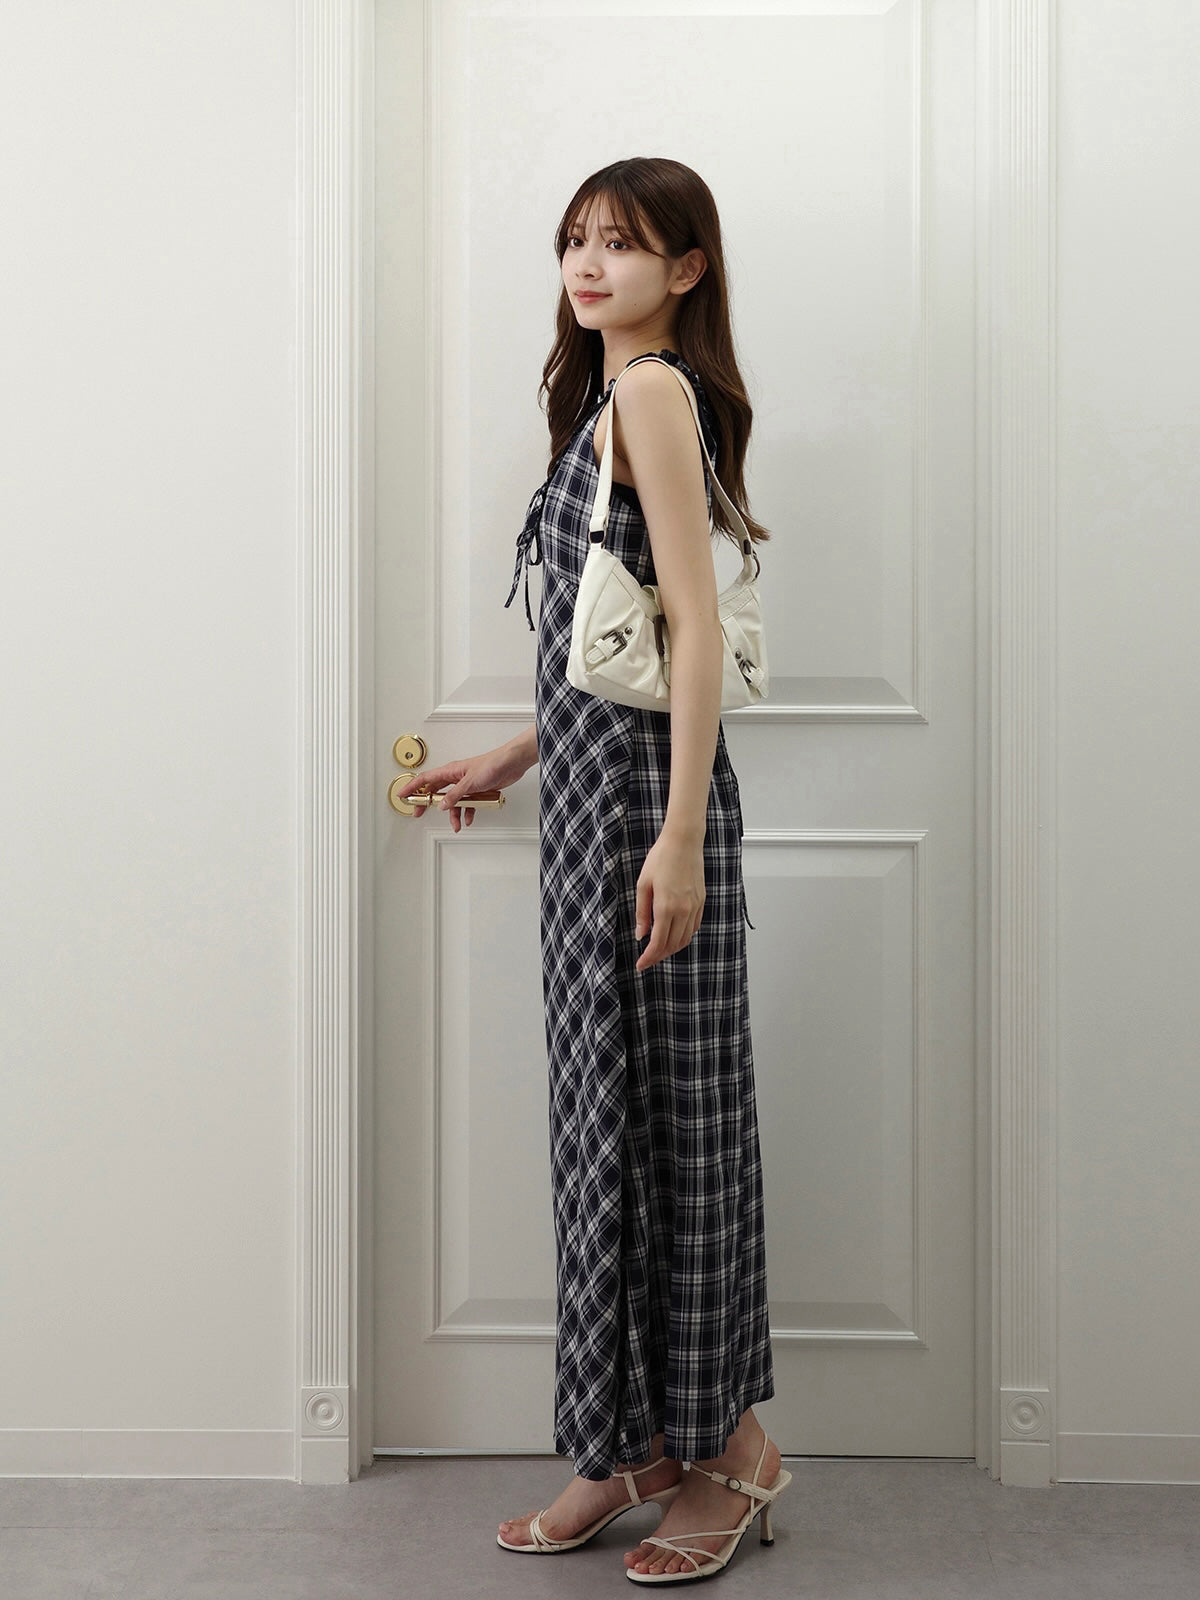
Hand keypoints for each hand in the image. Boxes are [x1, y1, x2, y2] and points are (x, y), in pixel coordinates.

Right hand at [394, 738, 533, 834]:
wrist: (511, 764)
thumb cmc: (492, 764)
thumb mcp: (469, 783)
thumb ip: (455, 795)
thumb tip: (441, 806)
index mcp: (450, 771)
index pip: (425, 779)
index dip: (411, 787)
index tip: (401, 795)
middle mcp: (456, 777)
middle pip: (435, 792)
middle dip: (427, 803)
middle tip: (418, 813)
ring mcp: (466, 784)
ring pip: (452, 801)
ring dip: (452, 814)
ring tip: (455, 824)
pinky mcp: (477, 790)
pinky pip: (467, 804)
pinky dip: (467, 812)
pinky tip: (469, 819)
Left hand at [634, 831, 705, 970]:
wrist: (683, 841)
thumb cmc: (661, 858)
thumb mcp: (643, 885)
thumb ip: (642, 912)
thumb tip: (641, 934)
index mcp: (666, 907)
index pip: (658, 943)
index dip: (649, 958)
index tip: (640, 965)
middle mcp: (683, 910)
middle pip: (672, 945)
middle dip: (659, 956)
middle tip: (647, 959)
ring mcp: (695, 906)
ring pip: (685, 939)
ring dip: (672, 948)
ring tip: (659, 949)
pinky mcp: (701, 901)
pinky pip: (694, 927)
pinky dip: (684, 936)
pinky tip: (674, 935)